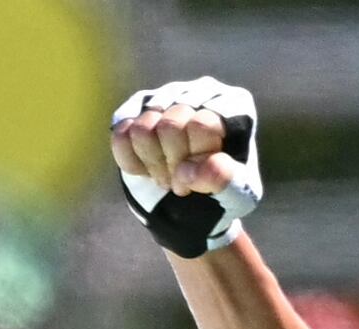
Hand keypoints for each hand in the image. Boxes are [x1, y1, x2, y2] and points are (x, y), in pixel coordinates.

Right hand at [108, 78, 259, 254]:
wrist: (195, 206)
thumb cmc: (223, 193)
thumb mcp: (237, 195)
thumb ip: (225, 180)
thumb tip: (189, 170)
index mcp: (234, 104)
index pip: (201, 126)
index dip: (195, 160)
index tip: (200, 179)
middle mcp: (199, 92)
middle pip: (169, 126)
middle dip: (173, 165)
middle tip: (181, 182)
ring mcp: (166, 97)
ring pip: (142, 129)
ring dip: (153, 164)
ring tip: (168, 174)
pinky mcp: (135, 109)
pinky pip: (121, 134)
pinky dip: (132, 163)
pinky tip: (148, 169)